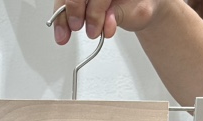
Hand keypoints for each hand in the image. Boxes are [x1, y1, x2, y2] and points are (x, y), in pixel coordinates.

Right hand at [52, 0, 169, 44]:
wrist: (139, 5)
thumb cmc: (140, 5)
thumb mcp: (139, 11)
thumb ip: (120, 15)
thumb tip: (105, 23)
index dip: (94, 10)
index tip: (94, 30)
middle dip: (74, 9)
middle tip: (77, 27)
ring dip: (62, 16)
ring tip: (63, 35)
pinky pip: (64, 1)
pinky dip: (61, 17)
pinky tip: (62, 30)